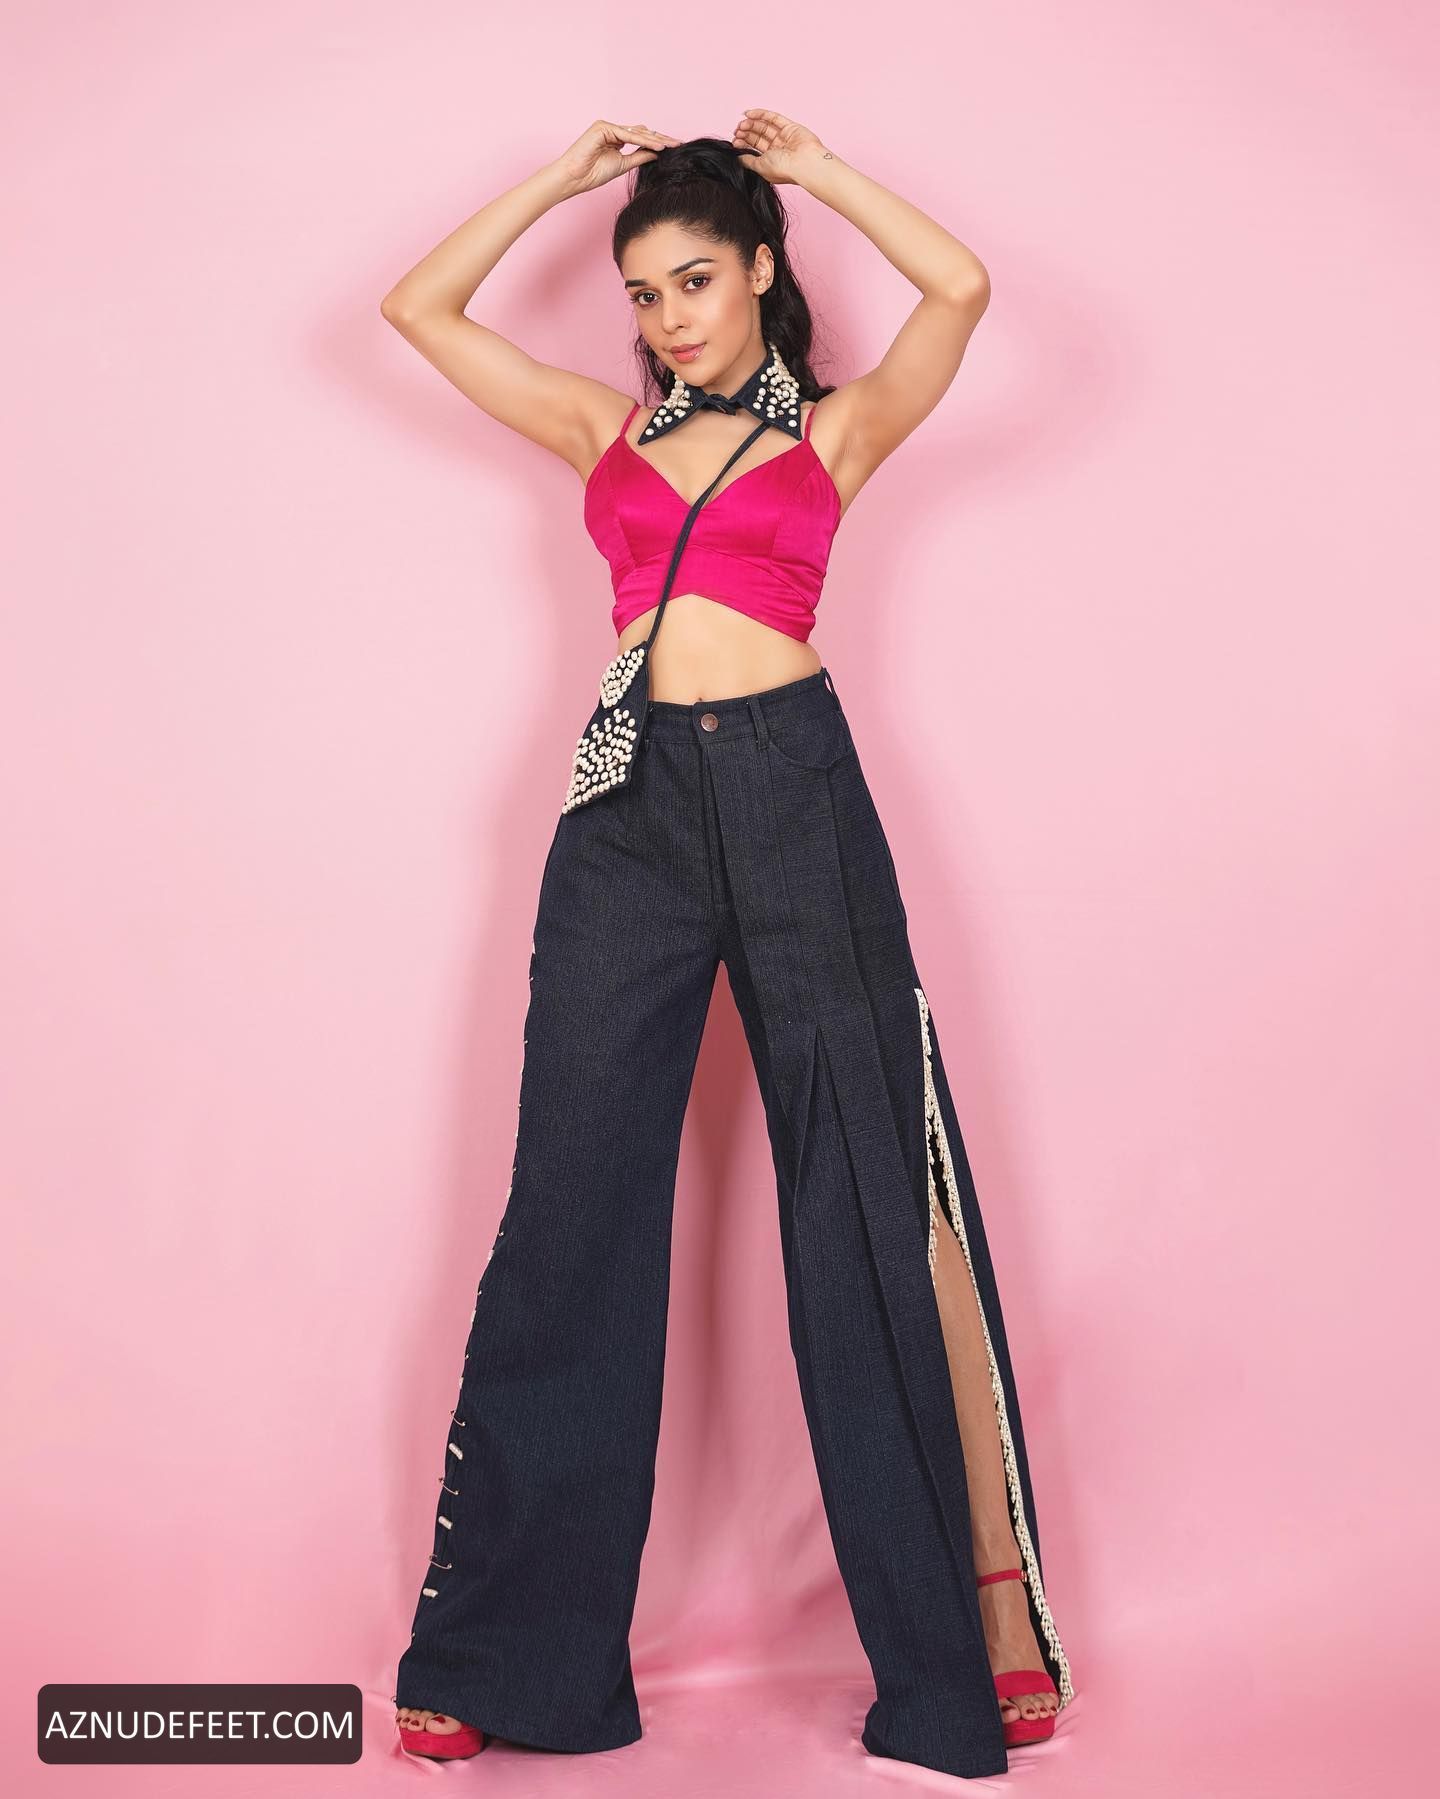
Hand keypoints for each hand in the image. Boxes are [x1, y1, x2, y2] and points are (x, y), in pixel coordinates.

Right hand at [553, 119, 682, 195]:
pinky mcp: (602, 127)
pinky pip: (627, 134)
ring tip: (672, 145)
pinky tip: (658, 146)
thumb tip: (658, 153)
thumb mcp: (623, 165)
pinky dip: (643, 140)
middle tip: (679, 144)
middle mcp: (612, 129)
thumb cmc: (593, 173)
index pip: (641, 138)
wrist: (575, 177)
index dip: (658, 143)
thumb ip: (640, 156)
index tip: (674, 148)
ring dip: (655, 139)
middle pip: (641, 132)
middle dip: (661, 138)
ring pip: (636, 132)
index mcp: (616, 138)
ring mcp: (607, 126)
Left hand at [729, 109, 828, 184]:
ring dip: (752, 124)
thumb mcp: (760, 167)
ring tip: (741, 124)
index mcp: (771, 161)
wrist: (804, 163)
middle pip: (759, 137)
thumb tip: (738, 157)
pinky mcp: (790, 127)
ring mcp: (784, 137)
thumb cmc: (784, 170)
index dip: (744, 144)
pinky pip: (773, 118)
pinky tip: (748, 113)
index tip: (734, 141)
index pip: (755, 149)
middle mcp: (778, 149)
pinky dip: (760, 114)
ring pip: (764, 127)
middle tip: (737, 131)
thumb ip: (748, 161)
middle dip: (747, 133)